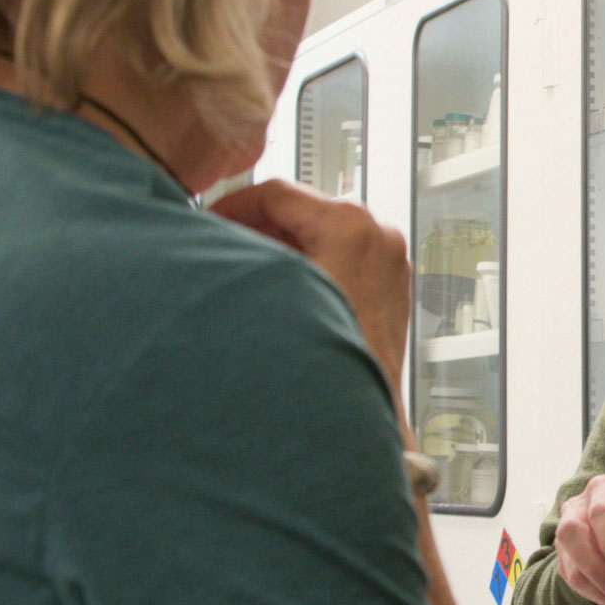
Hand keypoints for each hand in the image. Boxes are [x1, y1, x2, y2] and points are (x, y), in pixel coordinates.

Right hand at [212, 181, 411, 395]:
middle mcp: (378, 236)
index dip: (235, 203)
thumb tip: (214, 235)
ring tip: (249, 267)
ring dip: (283, 244)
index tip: (213, 218)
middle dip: (259, 225)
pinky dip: (310, 260)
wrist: (356, 411)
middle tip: (225, 243)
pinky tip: (282, 287)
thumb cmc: (321, 362)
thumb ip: (243, 252)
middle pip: (303, 209)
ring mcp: (389, 259)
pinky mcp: (391, 283)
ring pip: (322, 230)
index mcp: (351, 227)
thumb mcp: (269, 290)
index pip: (279, 192)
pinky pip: (343, 253)